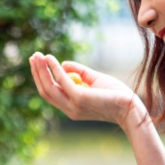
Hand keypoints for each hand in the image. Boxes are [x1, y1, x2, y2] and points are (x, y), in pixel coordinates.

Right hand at [28, 52, 146, 129]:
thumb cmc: (116, 94)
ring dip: (41, 71)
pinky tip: (51, 59)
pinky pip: (62, 82)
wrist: (131, 106)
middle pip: (46, 91)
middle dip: (37, 73)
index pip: (50, 93)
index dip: (41, 78)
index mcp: (71, 106)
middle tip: (33, 57)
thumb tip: (63, 64)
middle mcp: (69, 109)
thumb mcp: (94, 80)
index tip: (38, 63)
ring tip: (37, 56)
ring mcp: (73, 105)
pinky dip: (54, 69)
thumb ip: (79, 72)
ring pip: (49, 88)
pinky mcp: (79, 99)